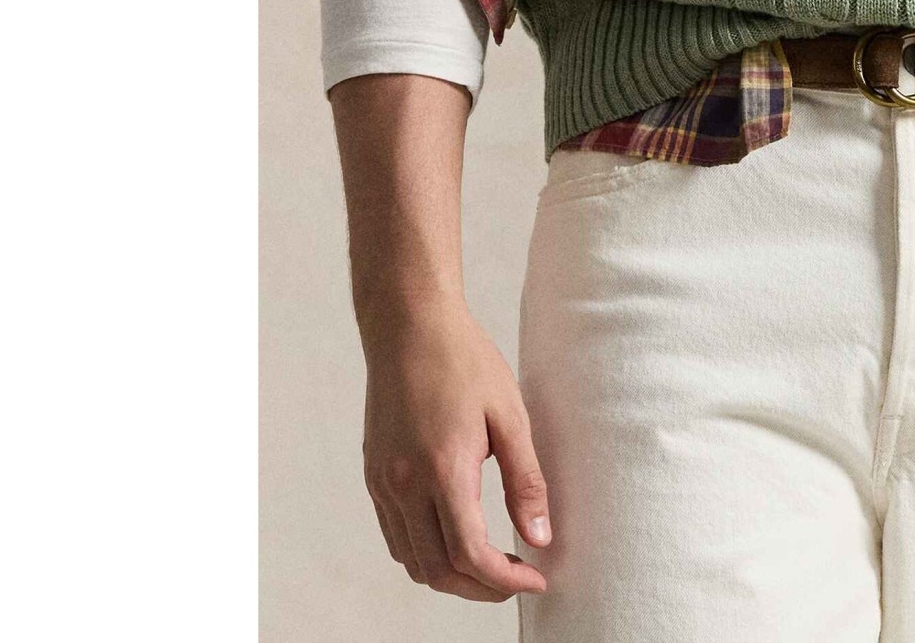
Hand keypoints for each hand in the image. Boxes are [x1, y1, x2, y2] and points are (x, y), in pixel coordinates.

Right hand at [361, 300, 551, 600]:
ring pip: (413, 562)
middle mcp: (405, 485)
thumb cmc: (464, 361)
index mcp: (443, 469)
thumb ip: (525, 480)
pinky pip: (396, 538)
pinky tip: (455, 537)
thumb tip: (540, 537)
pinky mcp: (374, 476)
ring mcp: (383, 484)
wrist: (409, 325)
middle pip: (439, 571)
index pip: (470, 554)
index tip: (536, 579)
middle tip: (517, 578)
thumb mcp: (509, 413)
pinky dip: (426, 553)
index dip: (505, 580)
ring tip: (491, 562)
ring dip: (451, 576)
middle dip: (481, 589)